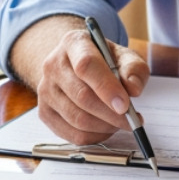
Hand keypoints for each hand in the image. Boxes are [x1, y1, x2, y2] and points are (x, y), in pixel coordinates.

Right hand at [10, 16, 149, 144]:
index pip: (86, 66)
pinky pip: (72, 134)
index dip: (106, 87)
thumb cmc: (103, 60)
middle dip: (111, 114)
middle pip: (82, 96)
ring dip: (105, 126)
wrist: (74, 65)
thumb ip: (133, 69)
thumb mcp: (123, 56)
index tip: (125, 105)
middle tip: (131, 120)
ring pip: (77, 119)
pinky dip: (95, 136)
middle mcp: (53, 65)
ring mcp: (45, 90)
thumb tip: (133, 89)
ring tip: (120, 121)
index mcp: (73, 43)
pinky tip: (106, 127)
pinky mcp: (44, 112)